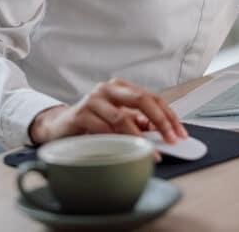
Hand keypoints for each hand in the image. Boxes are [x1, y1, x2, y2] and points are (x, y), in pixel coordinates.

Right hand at [28, 78, 187, 145]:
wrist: (58, 127)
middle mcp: (108, 89)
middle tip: (171, 139)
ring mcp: (93, 99)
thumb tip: (162, 131)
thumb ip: (139, 122)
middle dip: (161, 121)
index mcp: (121, 87)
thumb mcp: (119, 119)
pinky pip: (103, 129)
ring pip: (122, 117)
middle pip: (142, 100)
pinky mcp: (81, 114)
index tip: (180, 133)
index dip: (169, 116)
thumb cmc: (92, 122)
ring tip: (150, 151)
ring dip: (139, 137)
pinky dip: (118, 141)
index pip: (153, 98)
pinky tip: (126, 150)